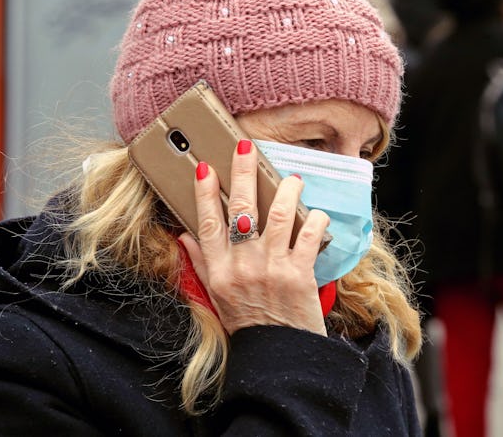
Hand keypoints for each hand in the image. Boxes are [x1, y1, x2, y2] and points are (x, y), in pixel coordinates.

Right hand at [178, 139, 329, 335]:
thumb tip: (184, 235)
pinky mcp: (300, 274)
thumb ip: (202, 263)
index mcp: (219, 270)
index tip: (204, 168)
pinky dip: (315, 220)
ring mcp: (272, 268)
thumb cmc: (249, 323)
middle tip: (246, 147)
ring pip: (279, 215)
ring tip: (292, 178)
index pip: (207, 223)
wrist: (279, 356)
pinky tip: (317, 214)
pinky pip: (308, 236)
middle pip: (240, 210)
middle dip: (243, 173)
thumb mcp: (216, 296)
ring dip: (287, 190)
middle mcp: (242, 265)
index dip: (204, 193)